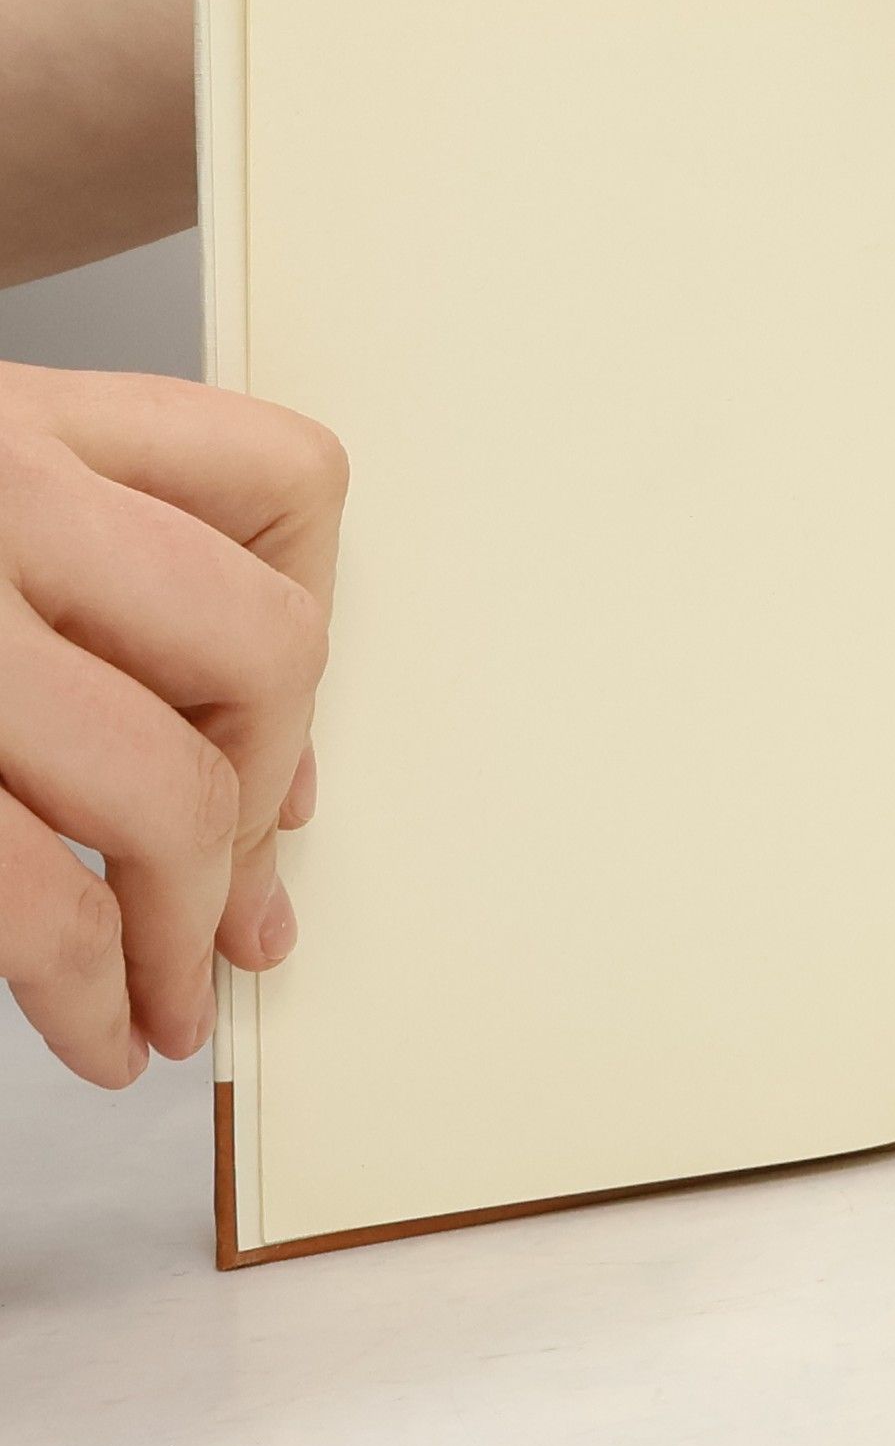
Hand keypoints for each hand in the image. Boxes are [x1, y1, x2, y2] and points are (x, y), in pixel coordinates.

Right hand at [0, 363, 346, 1086]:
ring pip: (167, 786)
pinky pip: (26, 893)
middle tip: (227, 883)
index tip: (283, 729)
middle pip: (267, 648)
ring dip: (187, 926)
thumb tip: (280, 796)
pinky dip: (84, 984)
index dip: (314, 614)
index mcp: (19, 421)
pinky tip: (93, 1025)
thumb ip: (107, 604)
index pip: (288, 481)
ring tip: (171, 997)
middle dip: (264, 791)